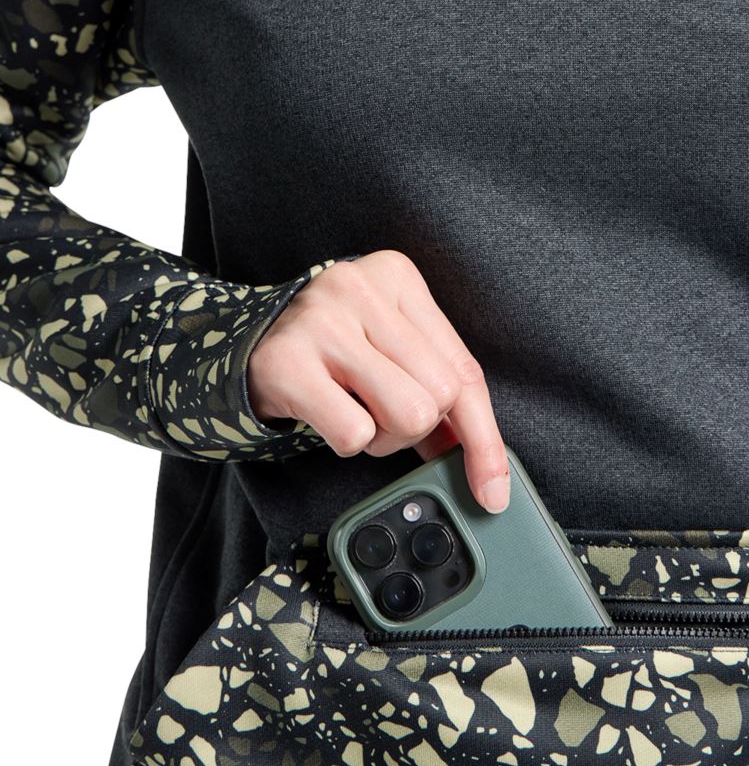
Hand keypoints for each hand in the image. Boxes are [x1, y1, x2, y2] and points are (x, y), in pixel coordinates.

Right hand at [247, 251, 509, 511]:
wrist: (240, 349)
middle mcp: (360, 288)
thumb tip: (485, 463)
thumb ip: (437, 392)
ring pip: (409, 414)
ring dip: (383, 437)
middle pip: (441, 395)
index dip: (483, 437)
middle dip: (415, 428)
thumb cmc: (329, 354)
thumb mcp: (388, 353)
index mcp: (397, 278)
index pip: (465, 370)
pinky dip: (345, 441)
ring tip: (354, 412)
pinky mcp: (287, 362)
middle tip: (378, 414)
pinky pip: (355, 433)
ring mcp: (321, 322)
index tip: (492, 487)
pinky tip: (324, 413)